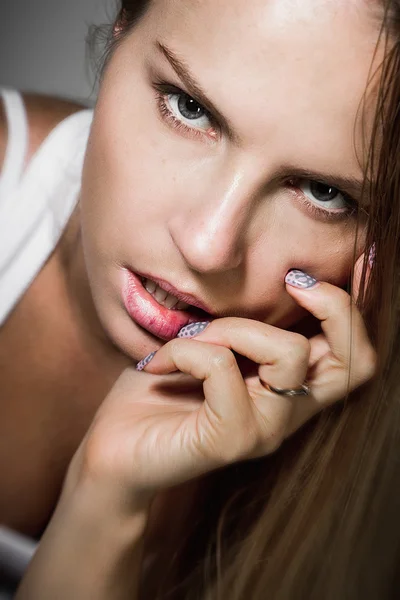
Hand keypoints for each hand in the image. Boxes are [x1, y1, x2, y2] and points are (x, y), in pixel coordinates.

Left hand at [70, 268, 375, 505]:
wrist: (114, 449)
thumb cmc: (159, 390)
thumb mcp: (207, 341)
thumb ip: (241, 318)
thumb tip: (268, 270)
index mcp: (288, 387)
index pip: (357, 356)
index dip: (364, 306)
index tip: (358, 259)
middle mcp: (289, 411)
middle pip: (356, 360)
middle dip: (331, 304)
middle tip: (290, 282)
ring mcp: (265, 429)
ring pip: (287, 353)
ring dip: (232, 327)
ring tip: (189, 336)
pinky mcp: (231, 439)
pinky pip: (223, 368)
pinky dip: (188, 349)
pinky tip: (159, 363)